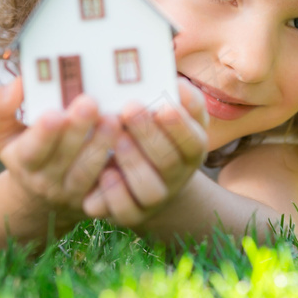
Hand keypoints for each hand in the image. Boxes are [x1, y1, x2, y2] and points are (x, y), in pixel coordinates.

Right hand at [0, 80, 118, 214]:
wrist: (40, 194)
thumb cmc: (24, 148)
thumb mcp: (0, 131)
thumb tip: (17, 85)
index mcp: (24, 162)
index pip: (31, 151)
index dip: (43, 134)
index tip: (54, 113)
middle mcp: (49, 181)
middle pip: (65, 160)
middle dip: (78, 131)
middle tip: (90, 103)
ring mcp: (76, 192)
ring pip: (90, 173)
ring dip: (102, 145)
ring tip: (114, 119)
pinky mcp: (100, 198)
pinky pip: (114, 185)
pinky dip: (124, 163)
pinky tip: (131, 138)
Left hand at [82, 78, 208, 226]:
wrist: (145, 177)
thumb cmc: (155, 132)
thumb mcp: (172, 114)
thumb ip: (177, 99)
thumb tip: (174, 83)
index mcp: (191, 149)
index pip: (193, 140)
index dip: (180, 126)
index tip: (163, 106)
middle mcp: (177, 176)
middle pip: (170, 162)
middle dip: (149, 134)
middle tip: (130, 108)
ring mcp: (156, 198)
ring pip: (150, 189)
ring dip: (133, 162)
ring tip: (117, 139)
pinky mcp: (132, 214)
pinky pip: (126, 211)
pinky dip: (115, 193)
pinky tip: (104, 172)